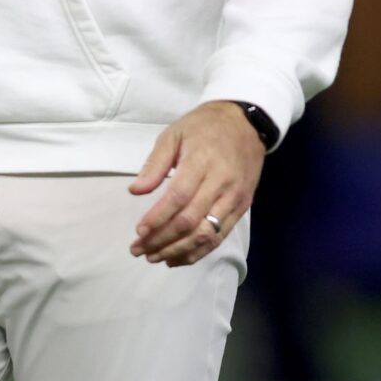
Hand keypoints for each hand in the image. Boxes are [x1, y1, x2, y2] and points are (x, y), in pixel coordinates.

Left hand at [127, 101, 264, 266]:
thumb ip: (155, 163)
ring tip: (155, 258)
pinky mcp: (242, 207)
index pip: (178, 197)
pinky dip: (199, 251)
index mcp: (201, 161)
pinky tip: (178, 258)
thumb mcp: (174, 134)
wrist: (246, 122)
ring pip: (206, 234)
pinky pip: (220, 236)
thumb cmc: (203, 127)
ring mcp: (234, 197)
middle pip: (190, 220)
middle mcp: (221, 182)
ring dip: (179, 251)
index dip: (158, 218)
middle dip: (162, 240)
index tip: (138, 231)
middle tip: (138, 250)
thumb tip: (135, 191)